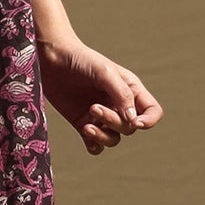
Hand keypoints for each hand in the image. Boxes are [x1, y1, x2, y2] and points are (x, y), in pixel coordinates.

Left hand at [36, 37, 161, 155]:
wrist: (52, 59)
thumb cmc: (81, 60)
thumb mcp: (105, 72)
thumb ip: (122, 95)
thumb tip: (133, 121)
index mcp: (130, 90)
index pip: (152, 112)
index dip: (149, 121)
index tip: (135, 122)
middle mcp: (118, 105)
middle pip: (130, 127)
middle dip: (114, 123)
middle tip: (93, 107)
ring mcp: (100, 116)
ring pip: (113, 139)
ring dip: (103, 136)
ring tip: (87, 125)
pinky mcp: (82, 123)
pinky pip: (95, 145)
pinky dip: (93, 145)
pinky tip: (85, 132)